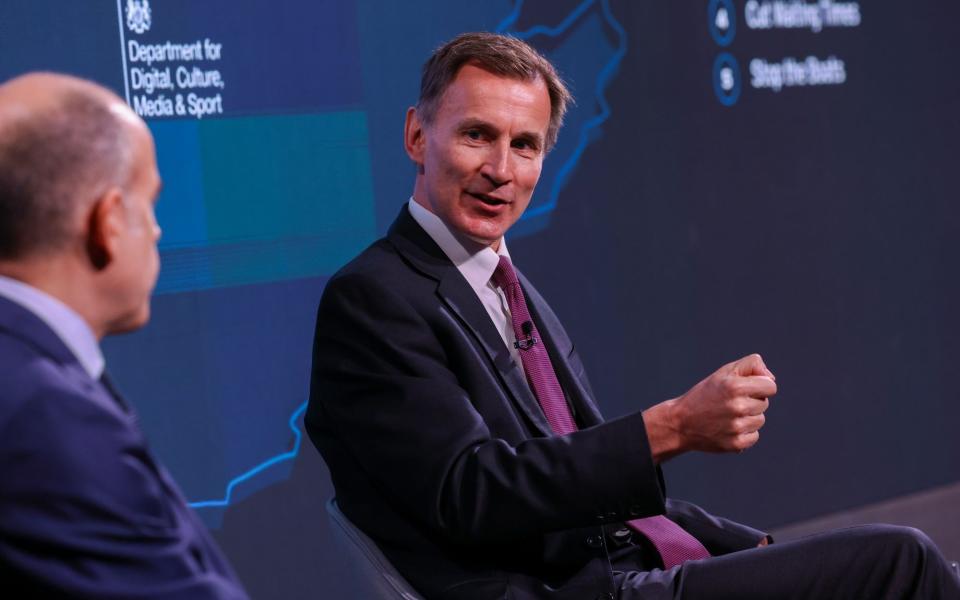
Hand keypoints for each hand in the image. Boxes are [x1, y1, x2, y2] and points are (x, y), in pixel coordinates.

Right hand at [644, 354, 776, 461]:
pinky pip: (754, 436)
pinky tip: (727, 428)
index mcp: (735, 386)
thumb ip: (751, 365)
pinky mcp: (736, 444)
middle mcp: (737, 407)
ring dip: (748, 417)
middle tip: (730, 403)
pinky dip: (744, 433)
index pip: (771, 386)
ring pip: (760, 420)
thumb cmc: (705, 394)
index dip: (760, 386)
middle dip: (751, 401)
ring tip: (727, 416)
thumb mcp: (724, 372)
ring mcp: (737, 427)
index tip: (747, 388)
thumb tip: (771, 378)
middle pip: (764, 404)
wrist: (681, 423)